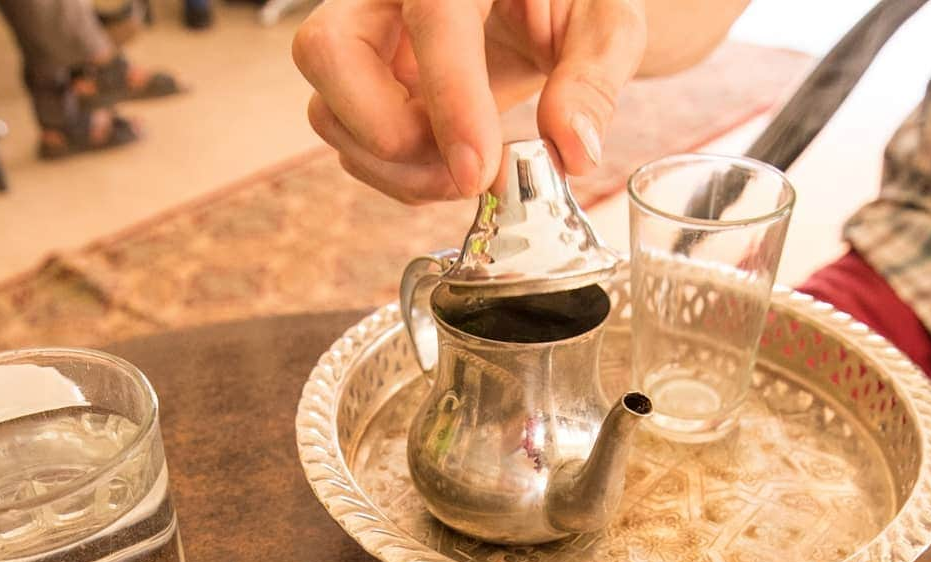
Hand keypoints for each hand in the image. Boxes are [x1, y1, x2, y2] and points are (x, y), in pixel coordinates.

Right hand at [292, 0, 646, 202]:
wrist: (536, 4)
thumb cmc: (568, 0)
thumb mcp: (603, 21)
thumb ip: (594, 77)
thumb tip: (573, 148)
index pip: (429, 14)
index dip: (450, 98)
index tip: (478, 171)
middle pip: (326, 52)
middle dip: (389, 134)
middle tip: (461, 169)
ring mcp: (364, 38)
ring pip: (328, 111)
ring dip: (393, 168)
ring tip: (463, 173)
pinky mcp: (362, 85)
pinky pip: (350, 143)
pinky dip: (396, 176)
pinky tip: (448, 168)